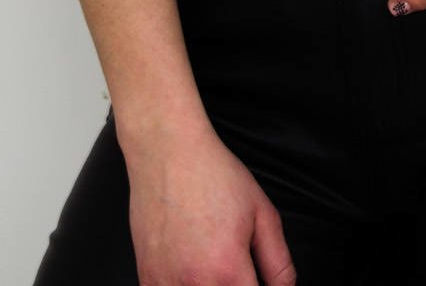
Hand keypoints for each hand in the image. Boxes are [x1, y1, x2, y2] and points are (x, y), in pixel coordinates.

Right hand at [123, 118, 296, 285]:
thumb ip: (278, 264)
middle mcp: (194, 285)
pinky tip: (190, 268)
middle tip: (239, 268)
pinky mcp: (146, 279)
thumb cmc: (213, 176)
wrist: (168, 152)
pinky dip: (184, 285)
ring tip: (211, 262)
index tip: (257, 281)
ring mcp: (164, 284)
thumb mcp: (262, 214)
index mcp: (227, 271)